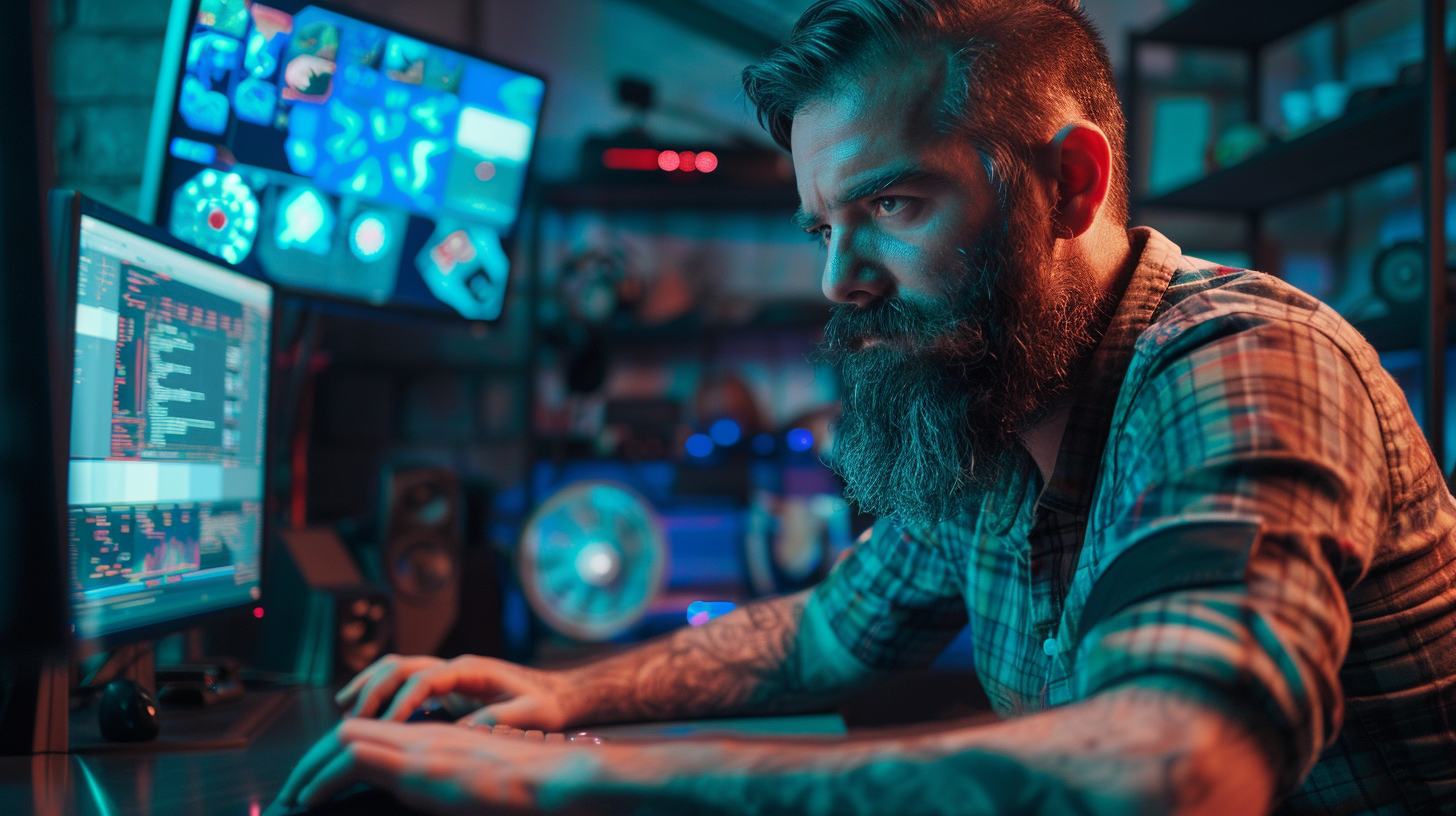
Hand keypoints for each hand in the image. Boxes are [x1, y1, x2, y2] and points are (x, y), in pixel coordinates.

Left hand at [268, 719, 606, 814]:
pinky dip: (324, 778)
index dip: (337, 755)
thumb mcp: (478, 783)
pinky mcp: (421, 768)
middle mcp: (424, 736)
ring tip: (291, 796)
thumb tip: (433, 796)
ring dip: (311, 767)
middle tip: (290, 792)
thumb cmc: (528, 787)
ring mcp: (421, 748)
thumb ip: (448, 784)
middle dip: (312, 759)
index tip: (316, 784)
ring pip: (346, 739)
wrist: (555, 778)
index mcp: (436, 740)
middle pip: (351, 730)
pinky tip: (310, 799)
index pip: (374, 734)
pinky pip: (356, 760)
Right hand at [335, 654, 572, 729]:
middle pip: (402, 667)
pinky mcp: (445, 687)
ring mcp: (447, 674)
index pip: (425, 680)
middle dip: (373, 691)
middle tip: (351, 722)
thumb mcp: (527, 714)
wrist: (559, 693)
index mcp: (471, 670)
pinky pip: (404, 683)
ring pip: (398, 668)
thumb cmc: (546, 704)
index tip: (386, 727)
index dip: (402, 702)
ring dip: (369, 685)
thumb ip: (495, 719)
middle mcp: (454, 667)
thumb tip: (459, 731)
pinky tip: (362, 711)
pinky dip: (380, 692)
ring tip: (344, 709)